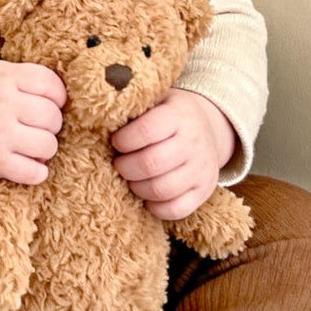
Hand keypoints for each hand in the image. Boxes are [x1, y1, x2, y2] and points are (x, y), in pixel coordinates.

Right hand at [0, 60, 65, 184]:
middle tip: (38, 125)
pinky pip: (34, 173)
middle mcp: (2, 104)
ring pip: (48, 145)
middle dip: (51, 123)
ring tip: (32, 143)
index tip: (49, 102)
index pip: (51, 85)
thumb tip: (66, 100)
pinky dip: (38, 172)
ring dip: (46, 147)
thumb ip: (28, 77)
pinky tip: (30, 164)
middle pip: (53, 117)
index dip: (58, 96)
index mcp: (4, 77)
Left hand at [110, 88, 235, 219]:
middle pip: (150, 164)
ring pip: (161, 190)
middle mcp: (193, 142)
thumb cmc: (169, 113)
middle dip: (125, 167)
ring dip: (137, 188)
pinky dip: (155, 207)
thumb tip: (101, 122)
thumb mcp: (156, 100)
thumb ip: (134, 110)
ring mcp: (202, 168)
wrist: (209, 126)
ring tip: (131, 179)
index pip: (146, 131)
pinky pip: (177, 209)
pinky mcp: (205, 190)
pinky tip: (147, 196)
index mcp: (178, 115)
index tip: (115, 142)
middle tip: (119, 164)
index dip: (124, 140)